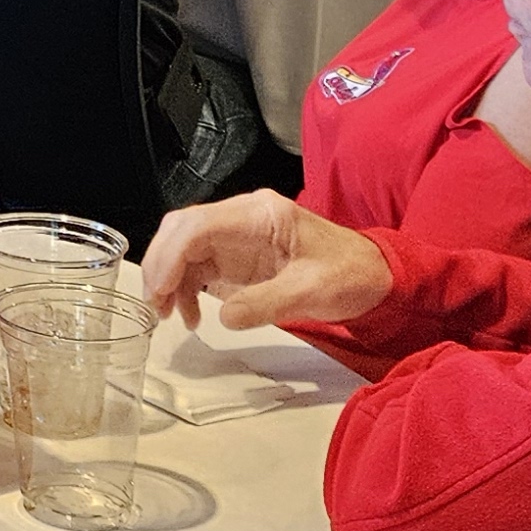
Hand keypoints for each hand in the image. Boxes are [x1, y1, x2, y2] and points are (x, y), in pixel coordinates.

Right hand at [143, 190, 392, 332]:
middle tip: (156, 303)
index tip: (161, 290)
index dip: (171, 256)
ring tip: (170, 314)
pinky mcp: (237, 258)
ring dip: (168, 279)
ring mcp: (237, 238)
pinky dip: (185, 288)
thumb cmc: (351, 273)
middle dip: (161, 265)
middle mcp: (242, 220)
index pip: (198, 225)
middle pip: (181, 230)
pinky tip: (190, 313)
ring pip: (183, 248)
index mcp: (261, 215)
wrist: (374, 277)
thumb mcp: (313, 291)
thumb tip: (223, 316)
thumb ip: (266, 302)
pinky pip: (197, 266)